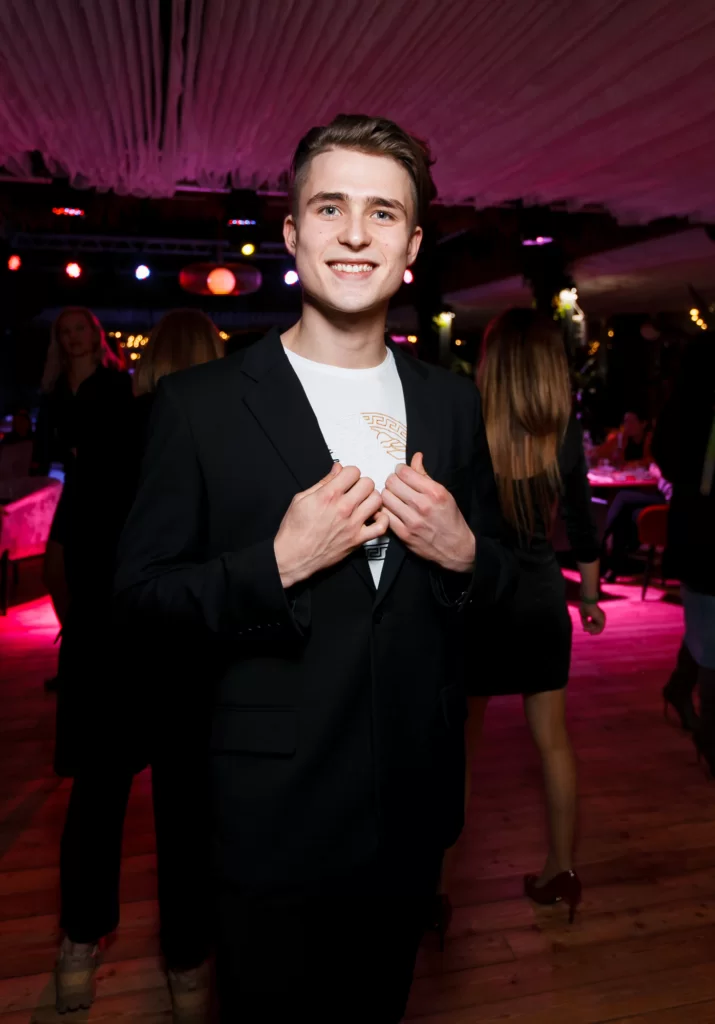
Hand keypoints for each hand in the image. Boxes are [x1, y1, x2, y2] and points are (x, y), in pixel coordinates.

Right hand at [274, 463, 387, 587]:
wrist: (293, 556)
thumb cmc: (294, 529)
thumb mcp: (301, 498)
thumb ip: (323, 482)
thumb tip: (338, 468)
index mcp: (328, 495)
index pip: (353, 471)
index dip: (350, 473)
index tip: (346, 479)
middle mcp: (343, 508)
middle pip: (368, 483)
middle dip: (361, 483)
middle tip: (355, 490)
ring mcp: (353, 524)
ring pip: (377, 500)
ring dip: (371, 498)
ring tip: (363, 502)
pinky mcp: (357, 540)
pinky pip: (381, 527)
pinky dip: (382, 520)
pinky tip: (373, 517)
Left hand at [382, 453, 475, 572]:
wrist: (456, 548)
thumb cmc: (451, 519)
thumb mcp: (444, 493)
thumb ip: (426, 475)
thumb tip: (416, 457)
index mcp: (434, 492)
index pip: (405, 472)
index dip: (400, 470)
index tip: (402, 474)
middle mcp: (423, 505)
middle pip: (392, 483)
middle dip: (392, 481)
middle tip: (397, 485)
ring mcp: (412, 521)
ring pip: (385, 497)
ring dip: (387, 495)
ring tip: (394, 497)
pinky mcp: (404, 534)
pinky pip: (384, 515)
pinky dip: (385, 510)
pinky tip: (391, 510)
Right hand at [580, 602, 605, 634]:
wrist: (588, 601)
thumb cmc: (585, 606)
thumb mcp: (583, 615)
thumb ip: (585, 622)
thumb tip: (585, 628)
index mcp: (598, 614)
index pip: (595, 623)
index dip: (590, 626)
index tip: (584, 628)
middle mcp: (601, 616)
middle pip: (597, 626)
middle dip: (590, 629)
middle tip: (583, 630)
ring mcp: (602, 618)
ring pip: (598, 628)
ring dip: (591, 630)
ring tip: (584, 629)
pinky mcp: (602, 620)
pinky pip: (599, 628)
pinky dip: (593, 629)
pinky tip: (588, 628)